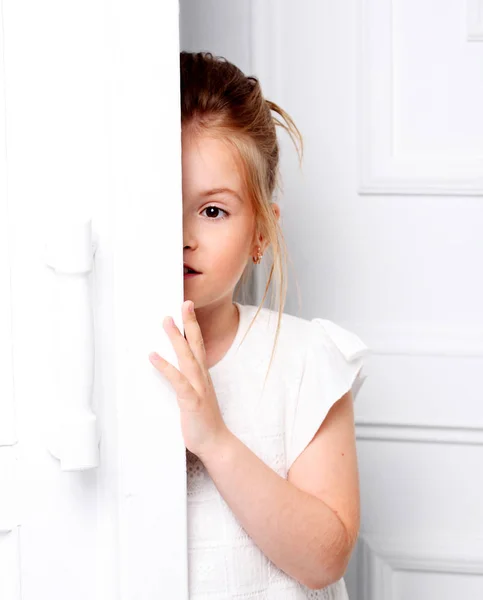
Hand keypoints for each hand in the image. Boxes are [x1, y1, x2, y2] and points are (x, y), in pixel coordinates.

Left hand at [148, 300, 228, 459]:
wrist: (216, 443)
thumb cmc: (204, 422)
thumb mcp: (196, 397)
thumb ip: (187, 383)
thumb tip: (175, 373)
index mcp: (202, 376)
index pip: (199, 346)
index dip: (194, 326)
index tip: (188, 308)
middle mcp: (202, 378)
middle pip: (196, 345)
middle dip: (190, 323)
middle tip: (184, 303)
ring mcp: (198, 388)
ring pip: (187, 357)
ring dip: (176, 338)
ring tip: (166, 321)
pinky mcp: (191, 401)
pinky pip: (177, 380)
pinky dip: (165, 367)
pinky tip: (153, 356)